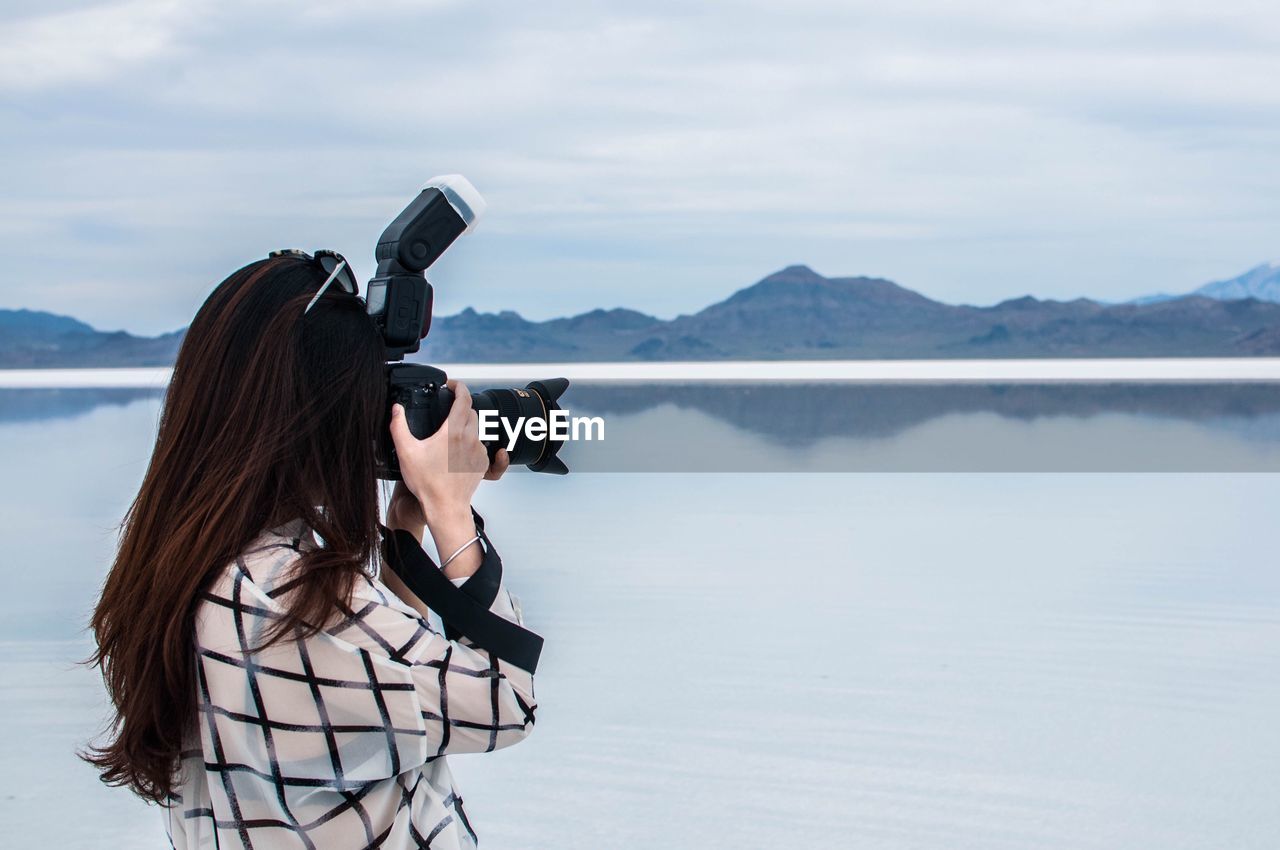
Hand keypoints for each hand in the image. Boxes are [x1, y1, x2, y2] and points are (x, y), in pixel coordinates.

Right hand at [390, 380, 486, 522]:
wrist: (445, 507)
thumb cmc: (427, 483)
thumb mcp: (406, 451)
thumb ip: (399, 426)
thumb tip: (396, 409)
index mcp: (453, 431)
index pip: (464, 398)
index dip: (459, 387)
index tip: (452, 385)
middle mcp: (469, 438)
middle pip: (470, 412)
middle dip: (460, 407)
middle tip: (447, 410)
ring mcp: (478, 450)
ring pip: (475, 429)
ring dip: (464, 426)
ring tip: (447, 435)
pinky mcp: (482, 462)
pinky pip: (479, 445)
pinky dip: (469, 443)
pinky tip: (454, 453)